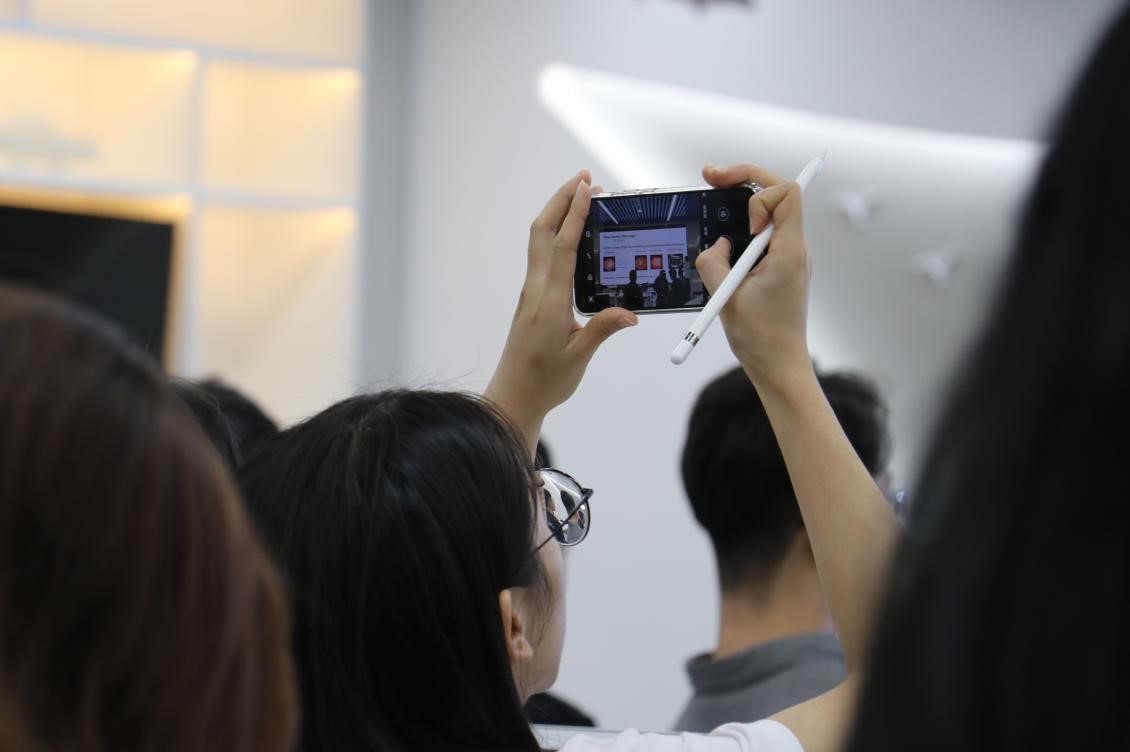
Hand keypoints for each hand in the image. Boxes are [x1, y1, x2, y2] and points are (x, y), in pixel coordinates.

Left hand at [485, 171, 637, 454]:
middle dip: (562, 201)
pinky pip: (541, 256)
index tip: (587, 188)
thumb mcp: (579, 355)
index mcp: (549, 300)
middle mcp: (536, 289)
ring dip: (557, 214)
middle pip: (543, 231)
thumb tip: (631, 314)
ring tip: (580, 197)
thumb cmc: (544, 380)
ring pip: (539, 241)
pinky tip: (571, 235)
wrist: (514, 396)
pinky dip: (555, 234)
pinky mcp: (532, 299)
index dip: (575, 214)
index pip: (562, 246)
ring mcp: (531, 292)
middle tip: (584, 180)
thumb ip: (603, 329)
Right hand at [695, 163, 811, 387]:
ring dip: (742, 207)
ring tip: (714, 206)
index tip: (742, 226)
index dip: (758, 194)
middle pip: (777, 193)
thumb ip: (714, 262)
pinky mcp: (781, 268)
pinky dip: (743, 231)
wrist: (779, 366)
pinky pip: (764, 235)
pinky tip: (725, 245)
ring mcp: (789, 257)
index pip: (786, 193)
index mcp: (789, 251)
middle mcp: (794, 249)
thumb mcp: (726, 297)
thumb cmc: (761, 338)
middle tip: (710, 175)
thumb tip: (718, 244)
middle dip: (744, 180)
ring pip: (771, 212)